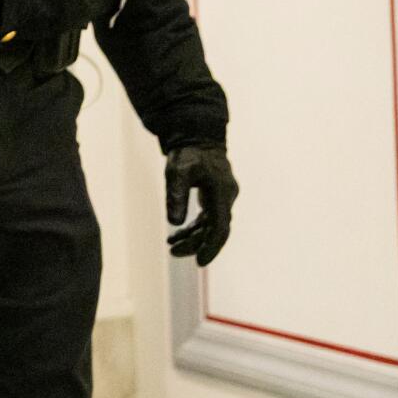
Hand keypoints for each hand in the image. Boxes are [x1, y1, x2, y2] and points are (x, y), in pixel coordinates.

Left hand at [165, 143, 237, 264]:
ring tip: (171, 246)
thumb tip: (175, 223)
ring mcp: (222, 197)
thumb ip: (176, 195)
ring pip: (211, 226)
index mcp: (221, 192)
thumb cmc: (187, 153)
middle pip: (216, 230)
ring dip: (193, 238)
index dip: (211, 246)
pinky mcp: (214, 197)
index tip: (200, 261)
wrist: (196, 136)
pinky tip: (176, 235)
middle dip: (196, 244)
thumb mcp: (177, 172)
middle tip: (173, 252)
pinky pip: (207, 219)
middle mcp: (226, 197)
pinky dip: (193, 228)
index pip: (220, 227)